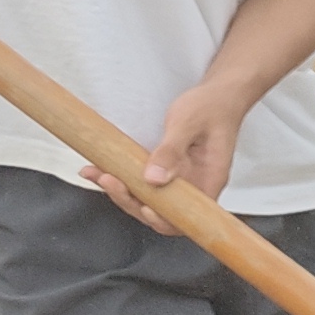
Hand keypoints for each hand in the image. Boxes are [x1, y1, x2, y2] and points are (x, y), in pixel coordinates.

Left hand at [86, 81, 241, 233]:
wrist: (218, 96)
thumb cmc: (211, 108)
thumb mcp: (188, 124)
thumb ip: (171, 151)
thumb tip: (153, 179)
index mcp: (209, 180)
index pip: (187, 215)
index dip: (164, 218)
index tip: (143, 206)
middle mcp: (196, 185)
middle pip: (163, 211)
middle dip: (131, 201)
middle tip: (109, 180)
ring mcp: (181, 180)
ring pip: (149, 199)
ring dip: (122, 191)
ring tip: (96, 174)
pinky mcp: (168, 172)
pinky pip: (144, 183)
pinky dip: (122, 179)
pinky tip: (103, 169)